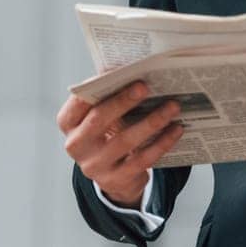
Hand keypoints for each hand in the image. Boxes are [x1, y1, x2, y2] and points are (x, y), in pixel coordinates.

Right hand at [57, 81, 183, 206]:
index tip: (113, 72)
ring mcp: (95, 165)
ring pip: (125, 140)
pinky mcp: (116, 179)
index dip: (93, 87)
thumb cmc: (108, 134)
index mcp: (69, 124)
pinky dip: (162, 142)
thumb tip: (129, 67)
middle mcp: (77, 145)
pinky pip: (143, 159)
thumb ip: (108, 96)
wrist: (113, 177)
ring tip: (172, 106)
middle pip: (99, 119)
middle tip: (145, 86)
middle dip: (123, 101)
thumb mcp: (100, 117)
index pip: (77, 103)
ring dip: (152, 121)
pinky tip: (176, 129)